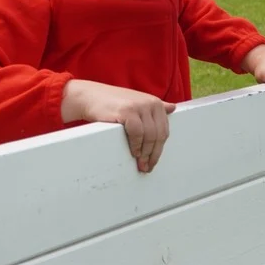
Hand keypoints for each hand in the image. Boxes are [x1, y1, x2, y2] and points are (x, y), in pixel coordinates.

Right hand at [61, 79, 175, 172]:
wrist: (91, 97)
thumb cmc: (113, 103)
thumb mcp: (137, 102)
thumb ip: (153, 107)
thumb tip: (173, 108)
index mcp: (156, 103)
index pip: (164, 131)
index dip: (159, 149)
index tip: (153, 161)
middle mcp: (150, 103)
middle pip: (158, 135)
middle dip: (153, 154)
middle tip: (147, 167)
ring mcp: (139, 106)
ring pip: (149, 136)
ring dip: (145, 153)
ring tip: (140, 163)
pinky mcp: (127, 111)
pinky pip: (137, 133)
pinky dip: (136, 145)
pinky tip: (133, 152)